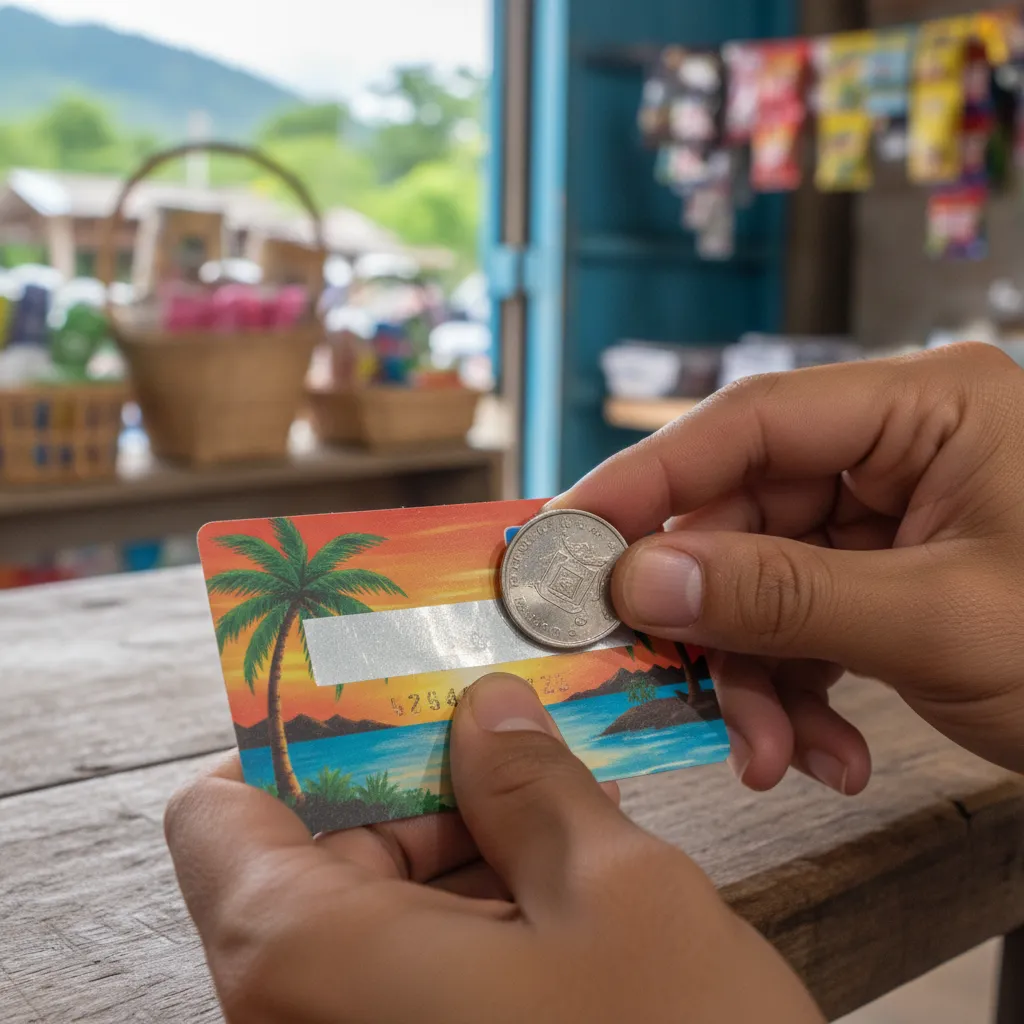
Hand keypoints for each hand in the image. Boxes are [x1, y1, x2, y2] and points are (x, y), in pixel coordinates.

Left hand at [166, 674, 821, 1023]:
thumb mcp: (618, 896)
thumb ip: (535, 786)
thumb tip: (488, 710)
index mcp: (305, 957)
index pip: (218, 811)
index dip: (299, 738)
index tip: (393, 698)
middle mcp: (292, 1021)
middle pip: (305, 853)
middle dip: (412, 784)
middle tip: (508, 739)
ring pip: (362, 917)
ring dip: (456, 849)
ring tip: (558, 808)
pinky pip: (402, 976)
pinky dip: (468, 919)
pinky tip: (560, 889)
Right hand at [552, 344, 1023, 791]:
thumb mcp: (940, 622)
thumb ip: (782, 595)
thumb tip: (640, 582)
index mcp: (927, 407)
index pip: (753, 422)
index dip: (649, 479)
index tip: (571, 538)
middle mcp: (898, 450)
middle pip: (744, 515)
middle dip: (710, 620)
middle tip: (659, 683)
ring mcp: (892, 518)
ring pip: (764, 584)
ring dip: (754, 678)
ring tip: (771, 757)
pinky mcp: (888, 580)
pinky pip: (804, 624)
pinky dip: (798, 694)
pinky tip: (822, 755)